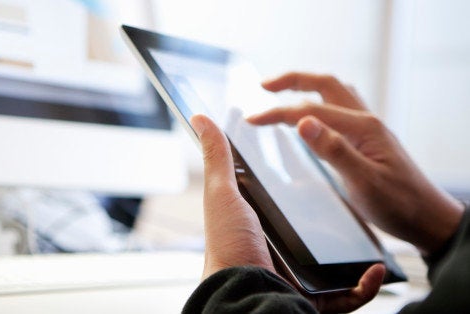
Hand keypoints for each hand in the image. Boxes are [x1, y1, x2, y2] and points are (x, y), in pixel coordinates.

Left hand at [191, 114, 385, 312]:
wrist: (242, 294)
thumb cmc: (227, 245)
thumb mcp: (222, 193)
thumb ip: (217, 157)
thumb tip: (200, 118)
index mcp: (262, 226)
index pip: (289, 202)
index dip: (305, 185)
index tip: (325, 164)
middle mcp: (282, 250)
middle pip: (317, 232)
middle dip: (338, 219)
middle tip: (357, 195)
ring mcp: (303, 275)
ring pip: (339, 260)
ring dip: (358, 248)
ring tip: (373, 229)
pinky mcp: (318, 297)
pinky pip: (350, 293)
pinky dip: (367, 283)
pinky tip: (375, 267)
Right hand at [248, 72, 463, 254]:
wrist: (426, 219)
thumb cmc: (398, 204)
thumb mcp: (363, 181)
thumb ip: (334, 150)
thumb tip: (302, 122)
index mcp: (363, 127)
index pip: (311, 110)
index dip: (278, 112)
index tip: (252, 120)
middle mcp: (366, 120)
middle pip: (325, 84)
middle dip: (292, 80)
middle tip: (263, 85)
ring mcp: (368, 128)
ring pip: (334, 93)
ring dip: (307, 87)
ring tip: (281, 91)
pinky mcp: (367, 139)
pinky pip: (340, 108)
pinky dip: (319, 102)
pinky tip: (310, 115)